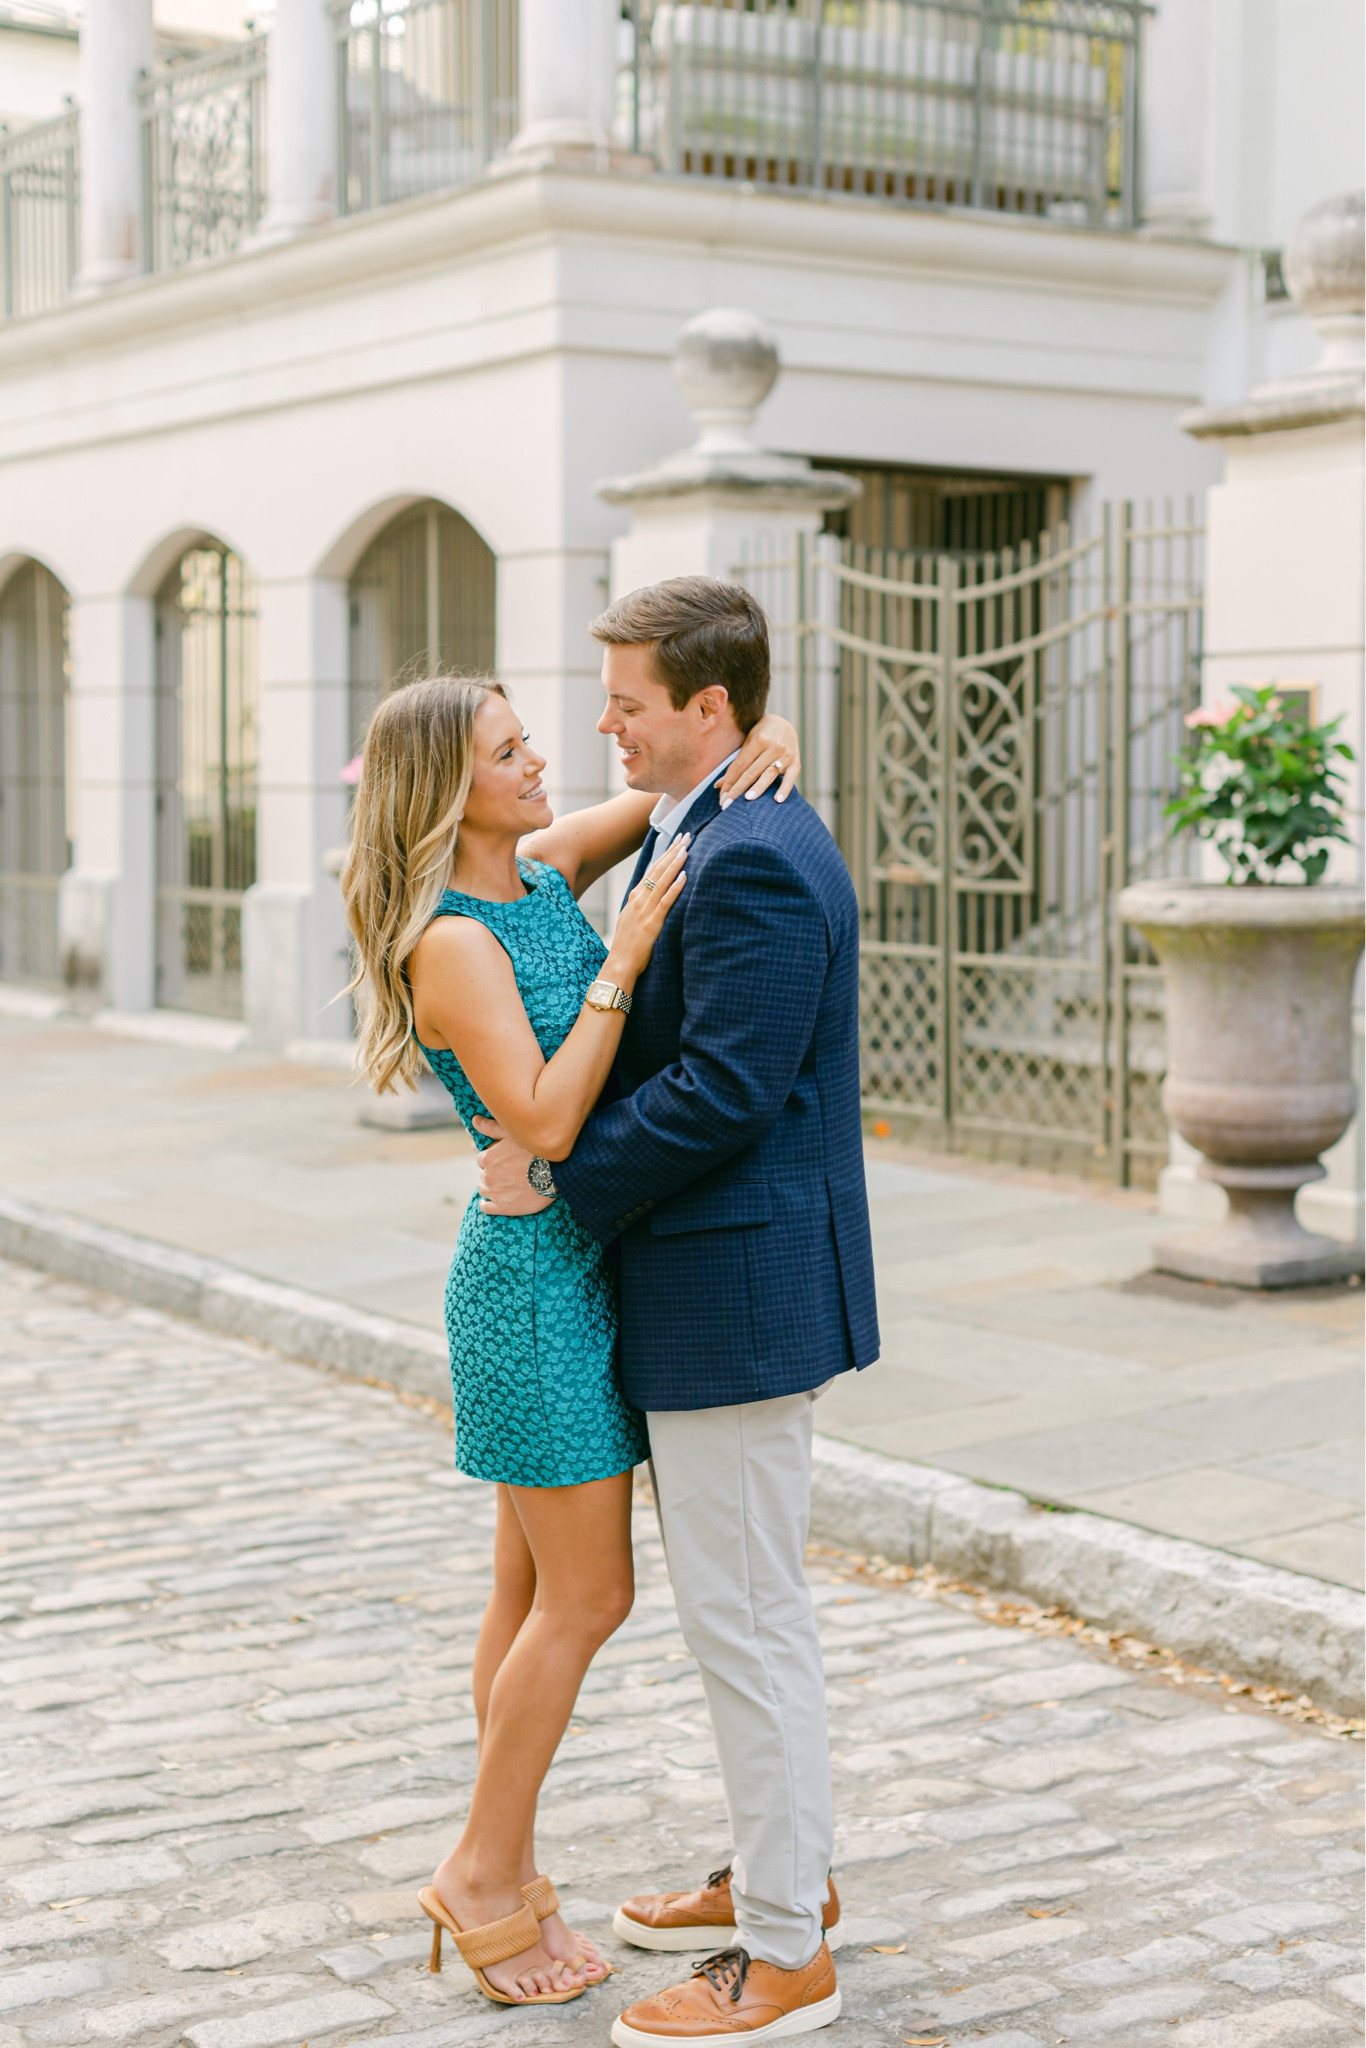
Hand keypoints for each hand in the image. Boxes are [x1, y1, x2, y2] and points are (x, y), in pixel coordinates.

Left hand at [473, 1117, 553, 1214]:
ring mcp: (494, 1193)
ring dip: (491, 1188)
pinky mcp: (502, 1207)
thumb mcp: (514, 1135)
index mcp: (488, 1158)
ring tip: (504, 1186)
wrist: (556, 1175)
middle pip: (484, 1175)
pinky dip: (487, 1204)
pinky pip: (486, 1207)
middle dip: (493, 1173)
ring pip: (484, 1190)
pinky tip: (493, 1202)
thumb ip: (492, 1127)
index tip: (503, 1161)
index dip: (492, 1160)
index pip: (481, 1160)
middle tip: (508, 1173)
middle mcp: (487, 1176)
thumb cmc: (536, 1152)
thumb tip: (474, 1120)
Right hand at [605, 834, 687, 981]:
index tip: (676, 841)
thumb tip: (652, 898)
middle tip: (686, 836)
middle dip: (673, 852)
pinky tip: (684, 876)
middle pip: (658, 870)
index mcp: (634, 898)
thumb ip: (641, 907)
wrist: (619, 965)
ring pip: (662, 881)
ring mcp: (644, 911)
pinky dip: (675, 887)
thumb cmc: (627, 946)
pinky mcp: (652, 923)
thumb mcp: (631, 920)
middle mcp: (638, 900)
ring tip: (687, 848)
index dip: (664, 854)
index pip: (651, 871)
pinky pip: (666, 901)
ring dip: (675, 863)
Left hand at [717, 713, 799, 806]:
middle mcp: (773, 746)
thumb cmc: (760, 735)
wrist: (785, 724)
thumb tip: (718, 785)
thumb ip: (736, 763)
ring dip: (758, 788)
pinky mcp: (796, 762)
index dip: (730, 782)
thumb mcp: (747, 743)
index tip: (722, 797)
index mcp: (759, 739)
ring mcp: (786, 755)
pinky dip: (785, 789)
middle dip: (738, 789)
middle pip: (752, 772)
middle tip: (727, 805)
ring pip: (769, 775)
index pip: (740, 765)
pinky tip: (778, 800)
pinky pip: (790, 778)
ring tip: (747, 799)